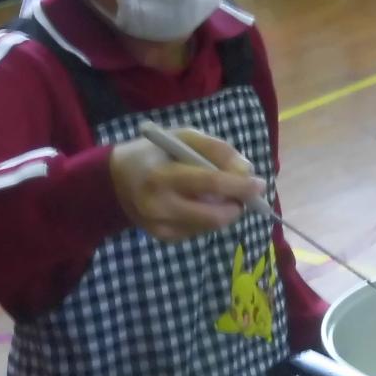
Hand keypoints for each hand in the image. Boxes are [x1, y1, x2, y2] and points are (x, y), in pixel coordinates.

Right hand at [110, 129, 264, 242]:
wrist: (116, 181)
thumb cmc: (154, 153)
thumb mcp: (182, 137)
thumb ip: (216, 149)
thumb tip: (246, 171)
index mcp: (162, 176)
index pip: (209, 183)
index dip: (239, 186)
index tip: (259, 184)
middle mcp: (159, 206)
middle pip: (213, 216)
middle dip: (237, 206)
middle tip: (245, 194)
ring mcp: (160, 227)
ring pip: (210, 226)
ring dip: (224, 211)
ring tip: (217, 194)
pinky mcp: (163, 238)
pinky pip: (199, 231)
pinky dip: (207, 218)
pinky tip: (196, 203)